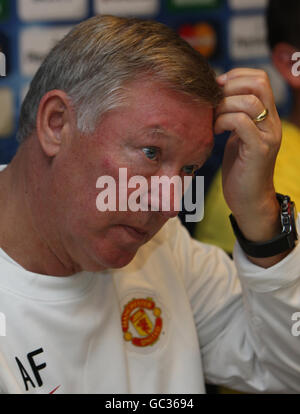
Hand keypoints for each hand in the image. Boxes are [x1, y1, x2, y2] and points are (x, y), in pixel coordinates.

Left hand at [214, 68, 284, 265]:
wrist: (249, 199)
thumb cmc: (239, 168)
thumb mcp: (237, 136)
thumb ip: (234, 116)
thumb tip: (215, 95)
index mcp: (268, 116)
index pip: (260, 78)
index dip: (236, 76)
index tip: (217, 88)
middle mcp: (272, 122)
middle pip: (258, 83)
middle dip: (229, 87)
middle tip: (213, 104)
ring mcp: (268, 135)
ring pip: (248, 102)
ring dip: (223, 107)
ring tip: (213, 121)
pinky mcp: (259, 150)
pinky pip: (241, 122)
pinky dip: (223, 121)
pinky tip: (215, 131)